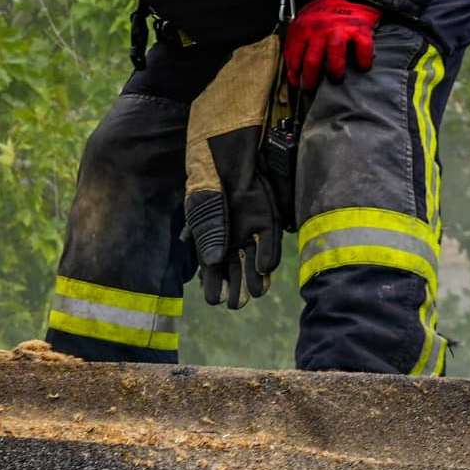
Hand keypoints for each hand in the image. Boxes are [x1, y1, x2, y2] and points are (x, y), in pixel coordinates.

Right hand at [185, 155, 281, 308]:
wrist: (229, 163)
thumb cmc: (210, 188)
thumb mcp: (202, 213)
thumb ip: (208, 237)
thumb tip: (214, 262)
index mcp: (211, 241)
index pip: (212, 270)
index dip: (213, 285)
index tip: (214, 300)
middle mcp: (231, 240)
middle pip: (233, 269)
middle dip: (235, 288)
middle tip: (236, 305)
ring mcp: (249, 233)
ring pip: (252, 261)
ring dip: (254, 277)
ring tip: (257, 294)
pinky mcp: (266, 223)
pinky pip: (267, 243)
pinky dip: (267, 256)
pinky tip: (265, 270)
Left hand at [284, 0, 380, 89]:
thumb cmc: (325, 12)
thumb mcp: (303, 22)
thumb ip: (297, 42)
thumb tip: (292, 70)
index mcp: (303, 28)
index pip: (293, 56)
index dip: (293, 73)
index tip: (296, 83)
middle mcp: (319, 30)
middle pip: (311, 60)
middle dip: (311, 79)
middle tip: (312, 88)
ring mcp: (339, 29)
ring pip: (334, 55)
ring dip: (335, 71)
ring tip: (336, 78)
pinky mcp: (359, 29)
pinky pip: (362, 48)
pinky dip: (363, 60)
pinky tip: (363, 67)